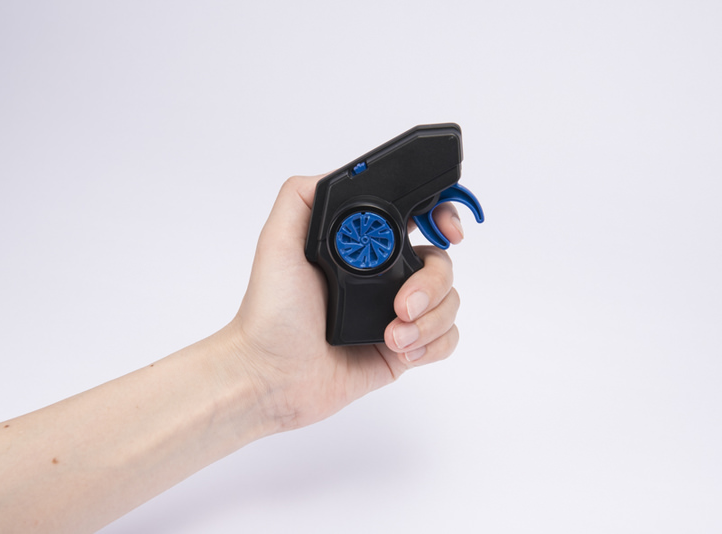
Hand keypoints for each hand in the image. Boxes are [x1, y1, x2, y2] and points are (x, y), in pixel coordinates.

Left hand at [229, 174, 463, 430]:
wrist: (272, 377)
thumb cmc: (270, 314)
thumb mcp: (277, 243)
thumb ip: (303, 198)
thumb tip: (346, 172)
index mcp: (363, 246)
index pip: (418, 216)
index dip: (442, 215)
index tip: (448, 231)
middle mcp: (385, 275)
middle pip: (442, 262)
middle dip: (432, 284)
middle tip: (401, 305)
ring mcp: (398, 313)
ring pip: (450, 301)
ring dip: (429, 320)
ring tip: (392, 336)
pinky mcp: (405, 348)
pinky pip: (447, 339)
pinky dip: (433, 344)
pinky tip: (401, 350)